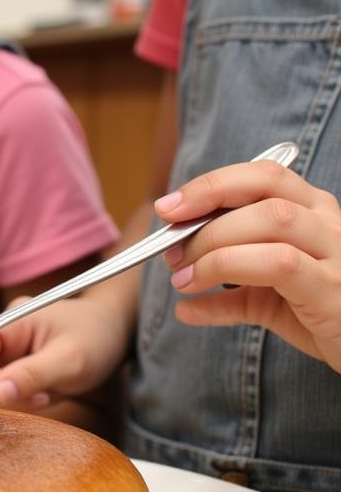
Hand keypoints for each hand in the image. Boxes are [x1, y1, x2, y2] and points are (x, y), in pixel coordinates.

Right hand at [0, 295, 130, 409]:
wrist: (115, 329)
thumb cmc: (97, 337)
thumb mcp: (71, 360)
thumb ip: (33, 374)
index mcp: (9, 322)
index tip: (9, 394)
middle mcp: (0, 332)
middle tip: (34, 397)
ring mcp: (6, 348)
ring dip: (9, 396)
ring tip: (46, 394)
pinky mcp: (13, 363)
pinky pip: (1, 385)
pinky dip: (18, 397)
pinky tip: (44, 393)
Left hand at [155, 157, 340, 372]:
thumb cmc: (324, 316)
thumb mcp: (268, 302)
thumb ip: (228, 298)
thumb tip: (183, 307)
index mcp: (313, 211)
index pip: (262, 175)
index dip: (211, 185)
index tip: (168, 207)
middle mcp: (329, 222)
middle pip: (263, 188)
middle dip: (205, 209)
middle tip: (169, 246)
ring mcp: (337, 251)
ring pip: (271, 220)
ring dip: (213, 243)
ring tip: (181, 274)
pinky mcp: (334, 286)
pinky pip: (279, 263)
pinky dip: (227, 269)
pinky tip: (196, 291)